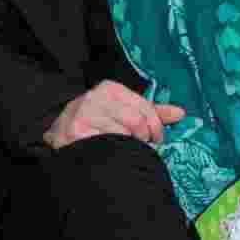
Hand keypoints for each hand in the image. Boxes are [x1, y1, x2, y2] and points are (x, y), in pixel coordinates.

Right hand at [43, 80, 184, 151]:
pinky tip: (108, 151)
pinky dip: (112, 151)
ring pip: (121, 134)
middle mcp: (96, 97)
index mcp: (111, 88)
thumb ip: (151, 112)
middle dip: (143, 138)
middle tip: (140, 146)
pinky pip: (105, 144)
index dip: (155, 127)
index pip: (144, 108)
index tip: (156, 139)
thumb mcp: (122, 109)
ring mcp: (84, 114)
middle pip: (135, 122)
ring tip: (123, 149)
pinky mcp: (75, 131)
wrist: (59, 130)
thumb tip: (181, 113)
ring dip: (128, 146)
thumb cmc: (97, 120)